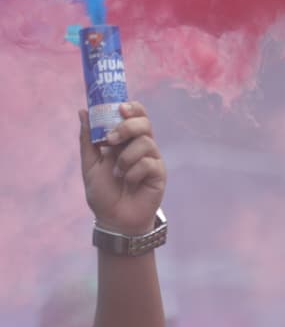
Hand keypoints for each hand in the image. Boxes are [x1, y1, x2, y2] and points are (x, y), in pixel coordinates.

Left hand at [80, 101, 165, 233]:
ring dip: (126, 157)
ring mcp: (152, 159)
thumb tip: (83, 111)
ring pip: (145, 143)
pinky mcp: (159, 174)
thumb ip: (87, 139)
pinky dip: (134, 173)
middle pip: (144, 123)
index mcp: (126, 140)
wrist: (114, 219)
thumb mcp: (90, 164)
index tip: (119, 108)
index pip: (135, 115)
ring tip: (118, 173)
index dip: (131, 107)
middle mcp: (141, 146)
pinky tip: (130, 183)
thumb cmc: (103, 193)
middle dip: (127, 127)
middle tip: (111, 140)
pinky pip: (149, 163)